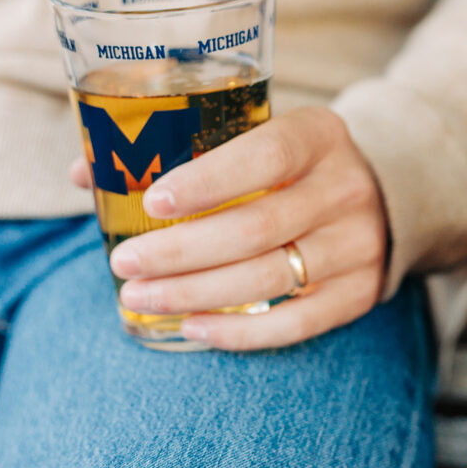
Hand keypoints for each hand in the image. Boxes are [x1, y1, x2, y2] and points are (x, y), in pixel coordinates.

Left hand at [72, 107, 387, 349]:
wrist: (381, 195)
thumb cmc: (291, 165)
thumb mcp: (256, 135)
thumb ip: (179, 148)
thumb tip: (85, 172)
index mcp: (319, 135)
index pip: (267, 156)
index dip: (208, 180)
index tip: (152, 201)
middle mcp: (346, 188)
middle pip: (259, 227)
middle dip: (181, 251)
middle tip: (124, 264)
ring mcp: (359, 244)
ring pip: (270, 276)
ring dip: (195, 292)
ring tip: (138, 297)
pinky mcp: (360, 292)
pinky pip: (297, 322)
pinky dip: (240, 331)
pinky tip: (192, 327)